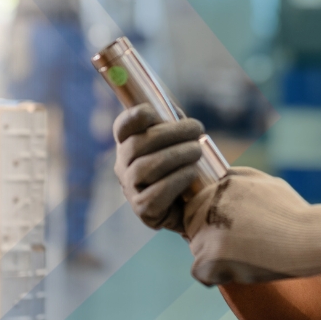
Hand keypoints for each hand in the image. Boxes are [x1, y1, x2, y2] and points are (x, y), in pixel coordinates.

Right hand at [113, 104, 203, 232]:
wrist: (196, 202)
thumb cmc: (185, 164)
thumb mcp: (179, 139)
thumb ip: (173, 122)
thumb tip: (173, 109)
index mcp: (129, 144)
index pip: (122, 127)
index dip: (133, 117)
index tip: (153, 111)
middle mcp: (123, 166)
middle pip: (137, 145)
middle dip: (170, 133)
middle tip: (197, 128)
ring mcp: (131, 189)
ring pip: (145, 168)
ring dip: (176, 155)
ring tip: (197, 150)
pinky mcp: (144, 210)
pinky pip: (156, 195)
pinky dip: (177, 180)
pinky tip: (192, 173)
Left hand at [183, 167, 320, 284]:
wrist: (305, 238)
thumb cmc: (291, 212)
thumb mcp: (267, 182)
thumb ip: (239, 176)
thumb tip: (220, 176)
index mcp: (220, 187)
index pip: (196, 203)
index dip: (213, 218)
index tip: (234, 228)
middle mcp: (208, 206)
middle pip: (192, 225)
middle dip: (210, 235)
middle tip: (240, 243)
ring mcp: (206, 232)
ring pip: (197, 248)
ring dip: (215, 255)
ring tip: (247, 255)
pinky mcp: (209, 258)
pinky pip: (200, 272)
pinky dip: (216, 275)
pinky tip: (240, 269)